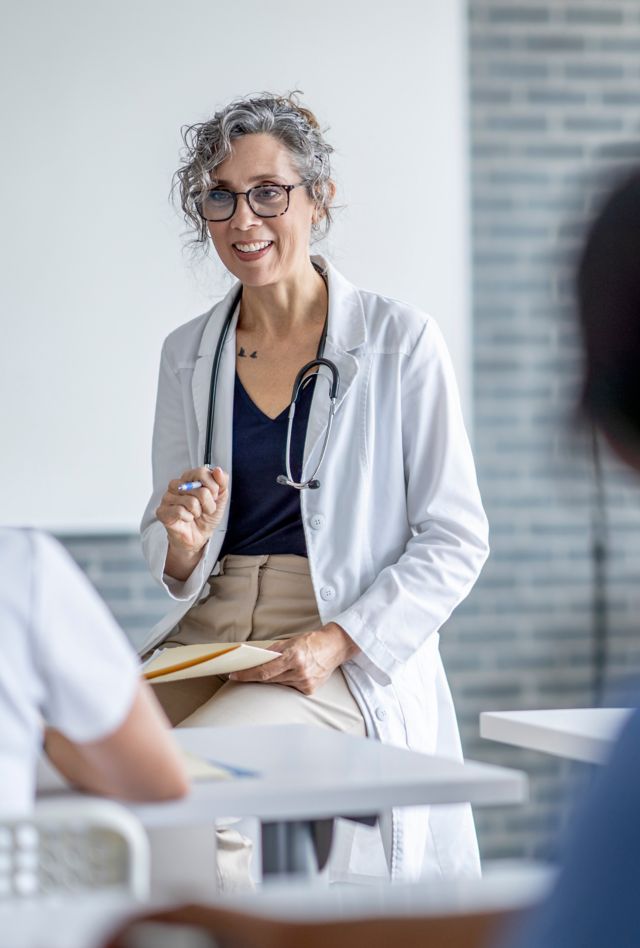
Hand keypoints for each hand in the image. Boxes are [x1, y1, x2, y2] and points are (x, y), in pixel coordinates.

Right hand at [156, 465, 228, 555]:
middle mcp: (176, 485)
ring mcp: (167, 497)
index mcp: (189, 478)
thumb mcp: (220, 498)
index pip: (201, 472)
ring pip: (191, 502)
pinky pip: (180, 511)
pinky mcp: (162, 511)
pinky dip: (188, 518)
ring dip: (198, 512)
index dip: (213, 487)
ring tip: (195, 515)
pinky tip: (187, 519)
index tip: (214, 496)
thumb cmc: (207, 515)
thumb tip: (218, 470)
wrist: (199, 536)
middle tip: (204, 509)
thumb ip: (222, 482)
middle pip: (200, 490)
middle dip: (208, 504)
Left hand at [229, 623, 358, 694]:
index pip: (264, 670)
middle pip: (269, 679)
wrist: (335, 646)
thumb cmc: (312, 641)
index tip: (234, 675)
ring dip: (272, 678)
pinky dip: (286, 681)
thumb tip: (255, 660)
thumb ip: (273, 651)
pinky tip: (291, 674)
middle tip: (241, 674)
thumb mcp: (291, 641)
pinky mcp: (310, 690)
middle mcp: (300, 671)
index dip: (247, 674)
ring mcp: (305, 682)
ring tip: (274, 669)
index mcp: (293, 656)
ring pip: (278, 684)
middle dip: (254, 676)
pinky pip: (290, 688)